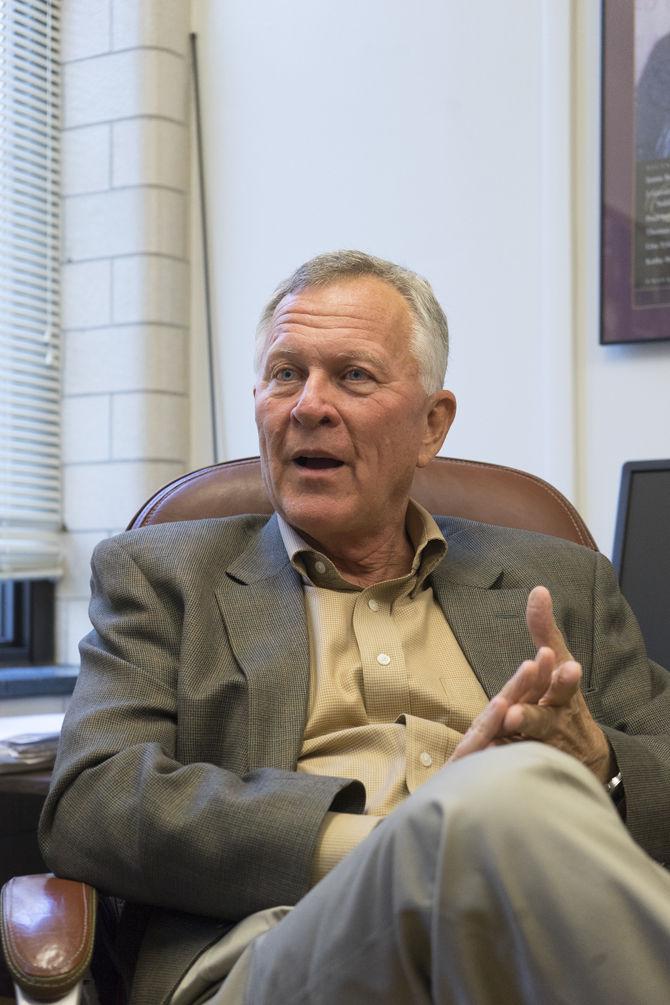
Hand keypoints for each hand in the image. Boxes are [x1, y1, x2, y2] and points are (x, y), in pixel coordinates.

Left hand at [450, 587, 614, 781]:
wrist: (580, 754)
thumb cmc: (561, 697)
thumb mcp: (558, 663)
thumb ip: (544, 629)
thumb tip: (538, 590)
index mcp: (561, 697)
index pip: (564, 686)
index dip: (563, 678)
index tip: (566, 665)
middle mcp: (553, 724)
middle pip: (542, 722)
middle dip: (532, 717)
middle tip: (516, 713)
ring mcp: (538, 748)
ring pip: (523, 748)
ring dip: (509, 744)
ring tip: (495, 739)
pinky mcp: (523, 764)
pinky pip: (507, 764)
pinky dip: (498, 762)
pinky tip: (482, 760)